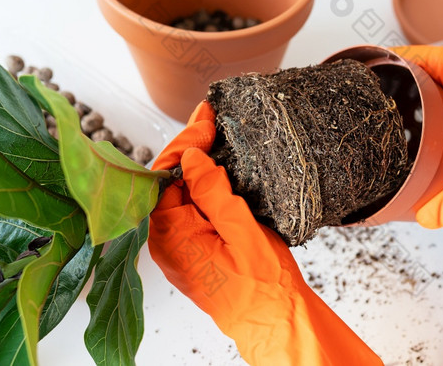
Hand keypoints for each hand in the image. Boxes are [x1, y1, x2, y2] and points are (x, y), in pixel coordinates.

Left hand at [148, 102, 381, 365]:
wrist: (276, 323)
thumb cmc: (263, 288)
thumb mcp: (243, 231)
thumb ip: (213, 192)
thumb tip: (191, 157)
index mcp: (172, 237)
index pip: (166, 176)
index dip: (186, 142)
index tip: (206, 118)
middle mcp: (168, 242)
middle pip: (169, 182)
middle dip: (189, 147)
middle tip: (211, 118)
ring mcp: (180, 246)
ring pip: (180, 193)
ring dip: (196, 164)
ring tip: (213, 132)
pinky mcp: (194, 248)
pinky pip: (191, 209)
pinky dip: (202, 184)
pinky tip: (218, 167)